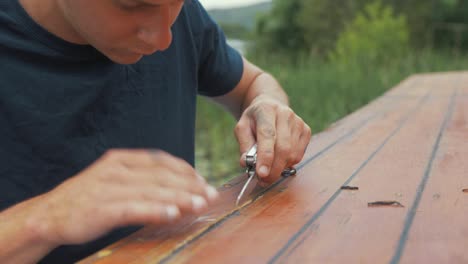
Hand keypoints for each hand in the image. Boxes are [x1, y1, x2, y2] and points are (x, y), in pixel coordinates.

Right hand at [28, 149, 218, 245]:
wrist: (49, 215)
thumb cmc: (88, 200)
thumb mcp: (116, 183)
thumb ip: (143, 183)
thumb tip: (177, 194)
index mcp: (121, 159)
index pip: (161, 161)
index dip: (186, 171)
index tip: (203, 182)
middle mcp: (116, 169)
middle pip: (161, 175)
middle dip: (190, 185)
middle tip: (211, 195)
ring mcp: (107, 187)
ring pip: (151, 190)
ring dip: (179, 197)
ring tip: (200, 204)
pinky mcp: (100, 208)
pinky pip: (133, 208)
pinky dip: (155, 210)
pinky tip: (172, 214)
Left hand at [235, 96, 311, 183]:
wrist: (271, 106)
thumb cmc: (254, 120)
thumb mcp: (242, 128)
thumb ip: (244, 145)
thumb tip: (246, 163)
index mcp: (267, 110)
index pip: (268, 135)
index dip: (265, 156)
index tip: (261, 173)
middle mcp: (285, 114)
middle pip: (283, 147)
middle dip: (273, 169)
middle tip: (263, 181)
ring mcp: (298, 122)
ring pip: (292, 154)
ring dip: (280, 168)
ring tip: (268, 169)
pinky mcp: (306, 130)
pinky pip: (299, 155)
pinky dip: (288, 163)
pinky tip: (279, 160)